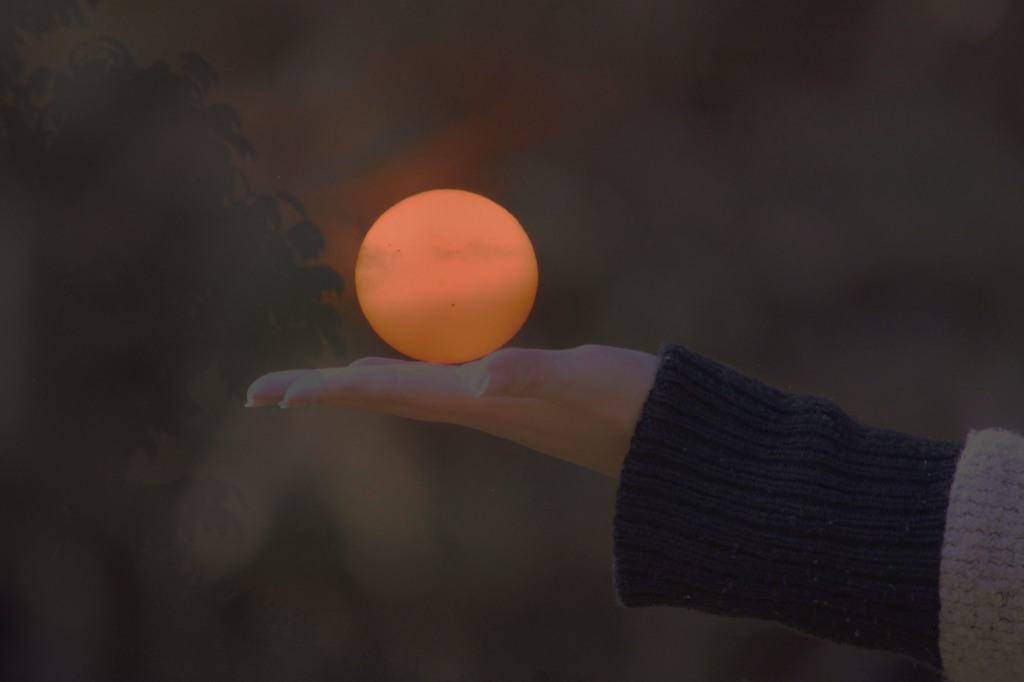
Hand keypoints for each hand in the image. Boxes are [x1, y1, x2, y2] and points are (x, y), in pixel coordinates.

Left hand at [246, 345, 659, 477]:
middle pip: (381, 396)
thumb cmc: (634, 410)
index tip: (267, 396)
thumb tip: (484, 375)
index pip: (384, 391)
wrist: (671, 445)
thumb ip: (539, 376)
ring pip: (408, 392)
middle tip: (265, 395)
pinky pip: (443, 380)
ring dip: (359, 387)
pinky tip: (409, 368)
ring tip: (322, 383)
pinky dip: (408, 372)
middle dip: (323, 393)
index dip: (325, 390)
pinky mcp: (518, 398)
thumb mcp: (589, 381)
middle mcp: (476, 405)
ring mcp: (495, 404)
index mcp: (477, 400)